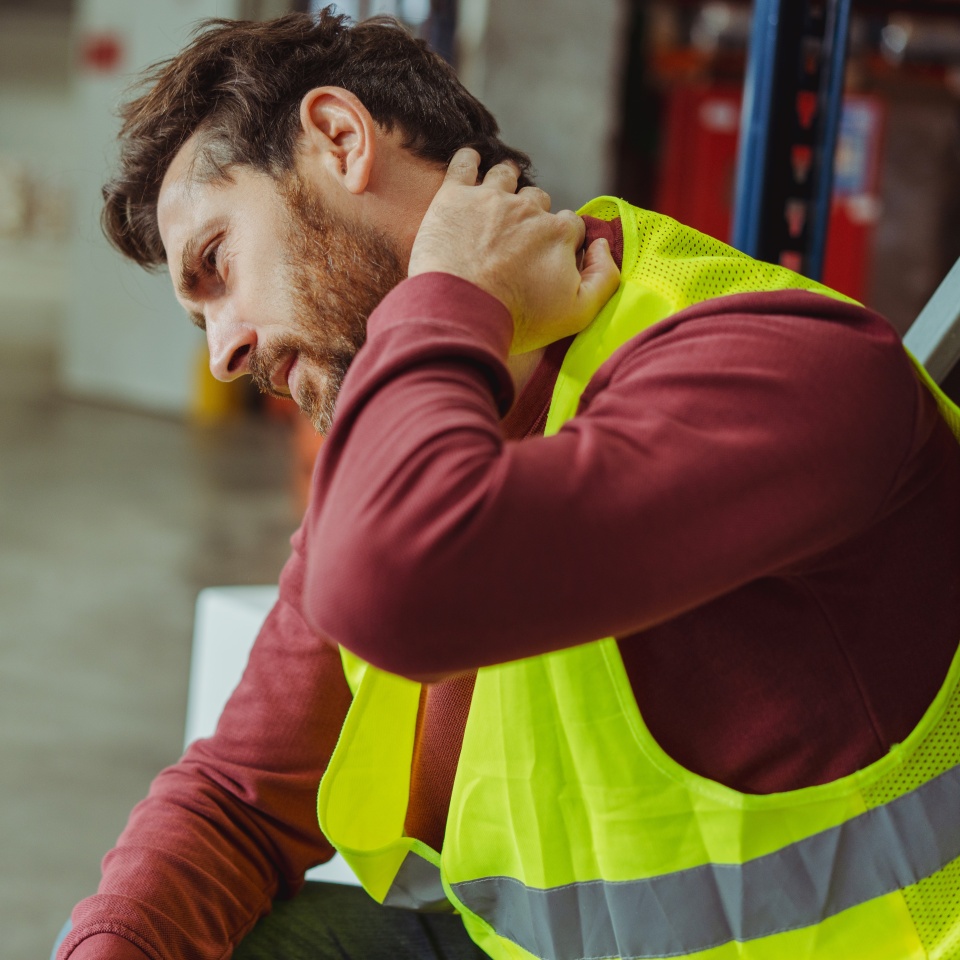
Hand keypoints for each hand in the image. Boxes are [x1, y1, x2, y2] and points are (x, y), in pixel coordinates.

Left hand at [409, 148, 619, 353]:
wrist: (462, 312)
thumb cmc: (519, 318)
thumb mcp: (577, 312)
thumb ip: (603, 278)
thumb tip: (602, 246)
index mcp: (558, 232)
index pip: (570, 224)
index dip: (563, 238)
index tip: (549, 253)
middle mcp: (528, 208)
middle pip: (537, 199)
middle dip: (532, 212)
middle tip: (518, 232)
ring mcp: (490, 198)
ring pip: (505, 176)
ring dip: (506, 181)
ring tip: (499, 193)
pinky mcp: (455, 196)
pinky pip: (464, 162)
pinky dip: (469, 159)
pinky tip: (471, 162)